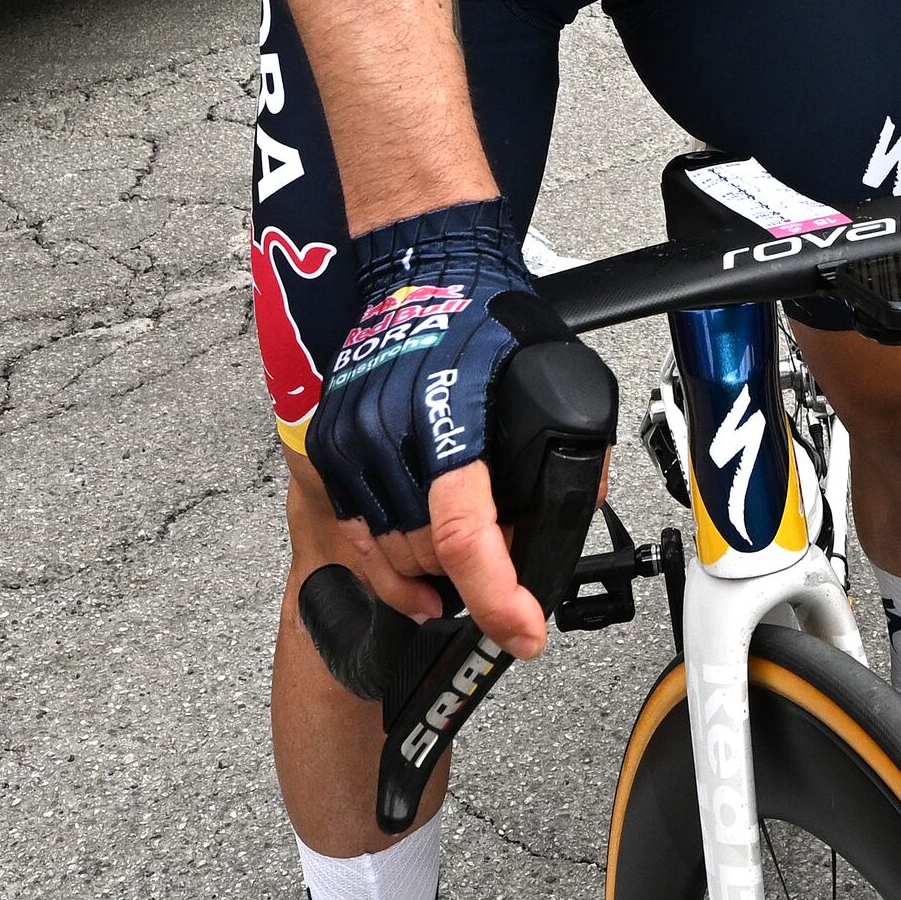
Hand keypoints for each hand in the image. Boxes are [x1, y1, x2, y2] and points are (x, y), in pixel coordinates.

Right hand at [305, 200, 555, 658]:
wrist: (424, 267)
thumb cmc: (486, 315)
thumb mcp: (555, 377)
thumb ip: (569, 454)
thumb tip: (565, 520)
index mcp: (449, 420)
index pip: (463, 534)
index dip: (496, 597)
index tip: (523, 632)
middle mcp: (390, 434)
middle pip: (423, 557)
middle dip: (470, 584)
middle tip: (504, 585)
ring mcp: (352, 441)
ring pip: (384, 553)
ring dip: (426, 577)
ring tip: (461, 574)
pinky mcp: (330, 444)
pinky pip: (355, 528)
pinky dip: (387, 555)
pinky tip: (417, 560)